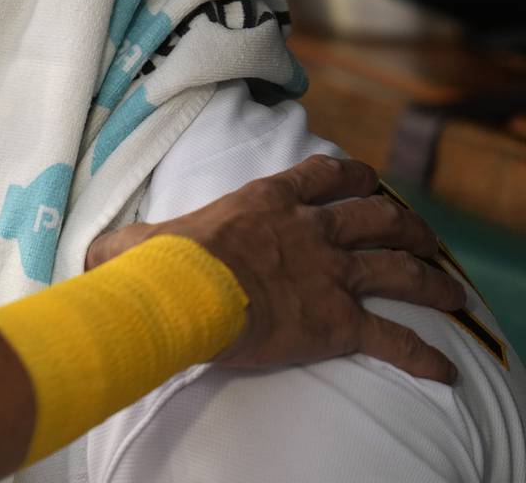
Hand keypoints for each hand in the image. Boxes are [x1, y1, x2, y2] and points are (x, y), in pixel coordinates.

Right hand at [86, 155, 466, 382]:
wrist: (185, 294)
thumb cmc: (158, 266)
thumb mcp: (135, 241)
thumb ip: (126, 242)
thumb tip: (93, 253)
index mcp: (266, 203)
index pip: (320, 175)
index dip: (349, 175)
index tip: (366, 179)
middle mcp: (309, 230)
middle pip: (375, 216)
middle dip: (405, 223)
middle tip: (420, 234)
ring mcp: (330, 273)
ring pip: (398, 266)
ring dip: (430, 277)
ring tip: (450, 288)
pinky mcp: (340, 321)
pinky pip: (395, 337)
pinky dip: (423, 354)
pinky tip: (443, 369)